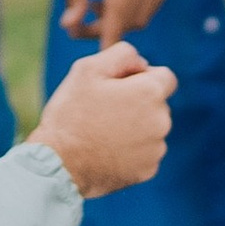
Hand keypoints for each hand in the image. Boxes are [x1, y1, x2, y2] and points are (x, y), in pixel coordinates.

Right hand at [32, 42, 174, 197]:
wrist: (59, 164)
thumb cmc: (71, 113)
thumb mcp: (87, 69)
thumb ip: (122, 54)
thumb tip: (143, 63)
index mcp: (150, 93)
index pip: (165, 77)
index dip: (142, 77)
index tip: (119, 87)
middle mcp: (161, 121)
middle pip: (158, 104)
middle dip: (138, 103)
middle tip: (104, 110)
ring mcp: (156, 149)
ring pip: (152, 130)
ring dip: (135, 127)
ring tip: (103, 133)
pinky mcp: (148, 171)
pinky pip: (145, 153)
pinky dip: (131, 151)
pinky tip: (107, 151)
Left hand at [60, 0, 175, 43]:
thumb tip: (70, 26)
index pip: (117, 13)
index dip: (107, 39)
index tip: (95, 59)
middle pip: (130, 20)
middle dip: (105, 30)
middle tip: (80, 23)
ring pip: (142, 16)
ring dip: (119, 21)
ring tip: (95, 6)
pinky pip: (152, 4)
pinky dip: (134, 9)